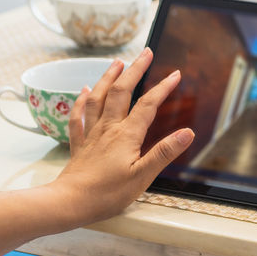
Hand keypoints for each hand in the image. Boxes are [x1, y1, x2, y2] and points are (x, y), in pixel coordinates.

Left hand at [51, 48, 194, 224]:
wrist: (69, 202)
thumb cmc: (106, 194)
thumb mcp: (143, 176)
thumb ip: (164, 152)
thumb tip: (187, 133)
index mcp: (126, 135)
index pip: (148, 104)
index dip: (162, 87)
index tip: (175, 74)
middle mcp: (108, 128)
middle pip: (121, 92)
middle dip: (135, 70)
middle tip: (145, 53)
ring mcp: (92, 134)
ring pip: (99, 97)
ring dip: (109, 77)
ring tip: (117, 62)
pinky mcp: (79, 143)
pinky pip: (79, 116)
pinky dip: (82, 100)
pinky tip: (85, 90)